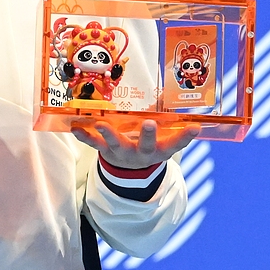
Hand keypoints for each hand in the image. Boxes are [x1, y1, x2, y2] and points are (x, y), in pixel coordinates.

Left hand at [71, 117, 199, 170]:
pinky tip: (75, 128)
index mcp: (160, 150)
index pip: (176, 144)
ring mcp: (123, 153)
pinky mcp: (106, 151)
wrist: (130, 170)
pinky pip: (94, 144)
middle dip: (148, 135)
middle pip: (146, 145)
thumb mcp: (162, 138)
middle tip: (149, 123)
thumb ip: (170, 122)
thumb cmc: (149, 146)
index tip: (195, 128)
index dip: (185, 137)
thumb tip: (178, 99)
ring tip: (102, 124)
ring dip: (110, 134)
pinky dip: (84, 136)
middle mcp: (142, 153)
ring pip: (117, 144)